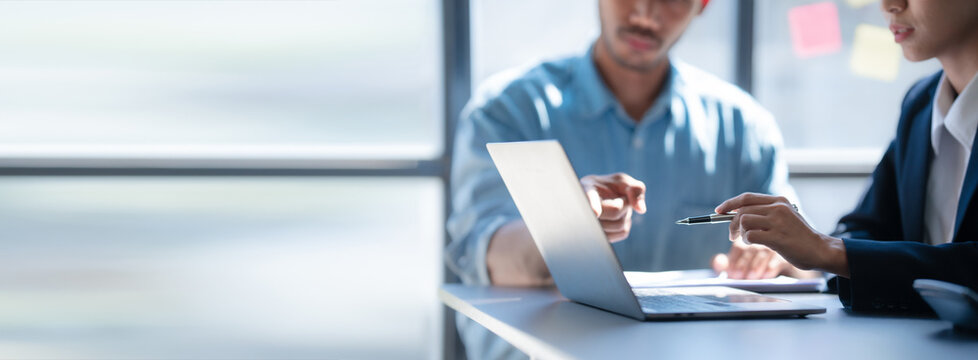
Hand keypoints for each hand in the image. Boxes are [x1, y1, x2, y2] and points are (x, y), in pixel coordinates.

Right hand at [580, 173, 646, 241]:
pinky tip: (615, 217)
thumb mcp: (622, 180)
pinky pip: (622, 233)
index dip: (593, 205)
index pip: (589, 198)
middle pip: (615, 212)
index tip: (596, 212)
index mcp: (587, 190)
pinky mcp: (601, 237)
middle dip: (624, 203)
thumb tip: (641, 210)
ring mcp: (591, 226)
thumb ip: (635, 188)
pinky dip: (626, 223)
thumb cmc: (610, 186)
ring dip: (625, 214)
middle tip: (619, 198)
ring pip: (619, 225)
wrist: (599, 198)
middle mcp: (585, 209)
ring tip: (615, 206)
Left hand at [715, 193, 848, 276]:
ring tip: (748, 240)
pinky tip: (754, 244)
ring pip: (744, 221)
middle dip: (732, 224)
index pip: (746, 198)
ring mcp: (778, 222)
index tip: (718, 211)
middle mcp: (778, 208)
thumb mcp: (784, 217)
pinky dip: (747, 241)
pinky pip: (750, 235)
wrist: (819, 250)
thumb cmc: (798, 237)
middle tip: (733, 235)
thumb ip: (765, 213)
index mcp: (778, 201)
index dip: (729, 204)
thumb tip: (737, 214)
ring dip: (741, 233)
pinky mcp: (777, 237)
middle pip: (742, 210)